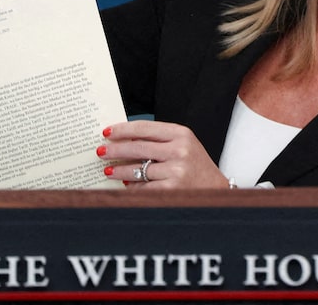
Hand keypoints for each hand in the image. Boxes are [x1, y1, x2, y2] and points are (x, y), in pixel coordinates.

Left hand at [97, 120, 229, 188]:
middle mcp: (179, 150)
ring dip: (119, 171)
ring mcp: (176, 170)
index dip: (122, 129)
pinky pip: (144, 187)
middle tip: (101, 152)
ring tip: (108, 171)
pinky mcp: (172, 189)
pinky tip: (125, 185)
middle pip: (137, 147)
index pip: (144, 128)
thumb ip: (158, 140)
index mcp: (181, 134)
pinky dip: (132, 187)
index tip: (107, 132)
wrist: (216, 190)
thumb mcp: (182, 145)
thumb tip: (123, 141)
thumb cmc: (195, 166)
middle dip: (115, 150)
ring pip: (137, 169)